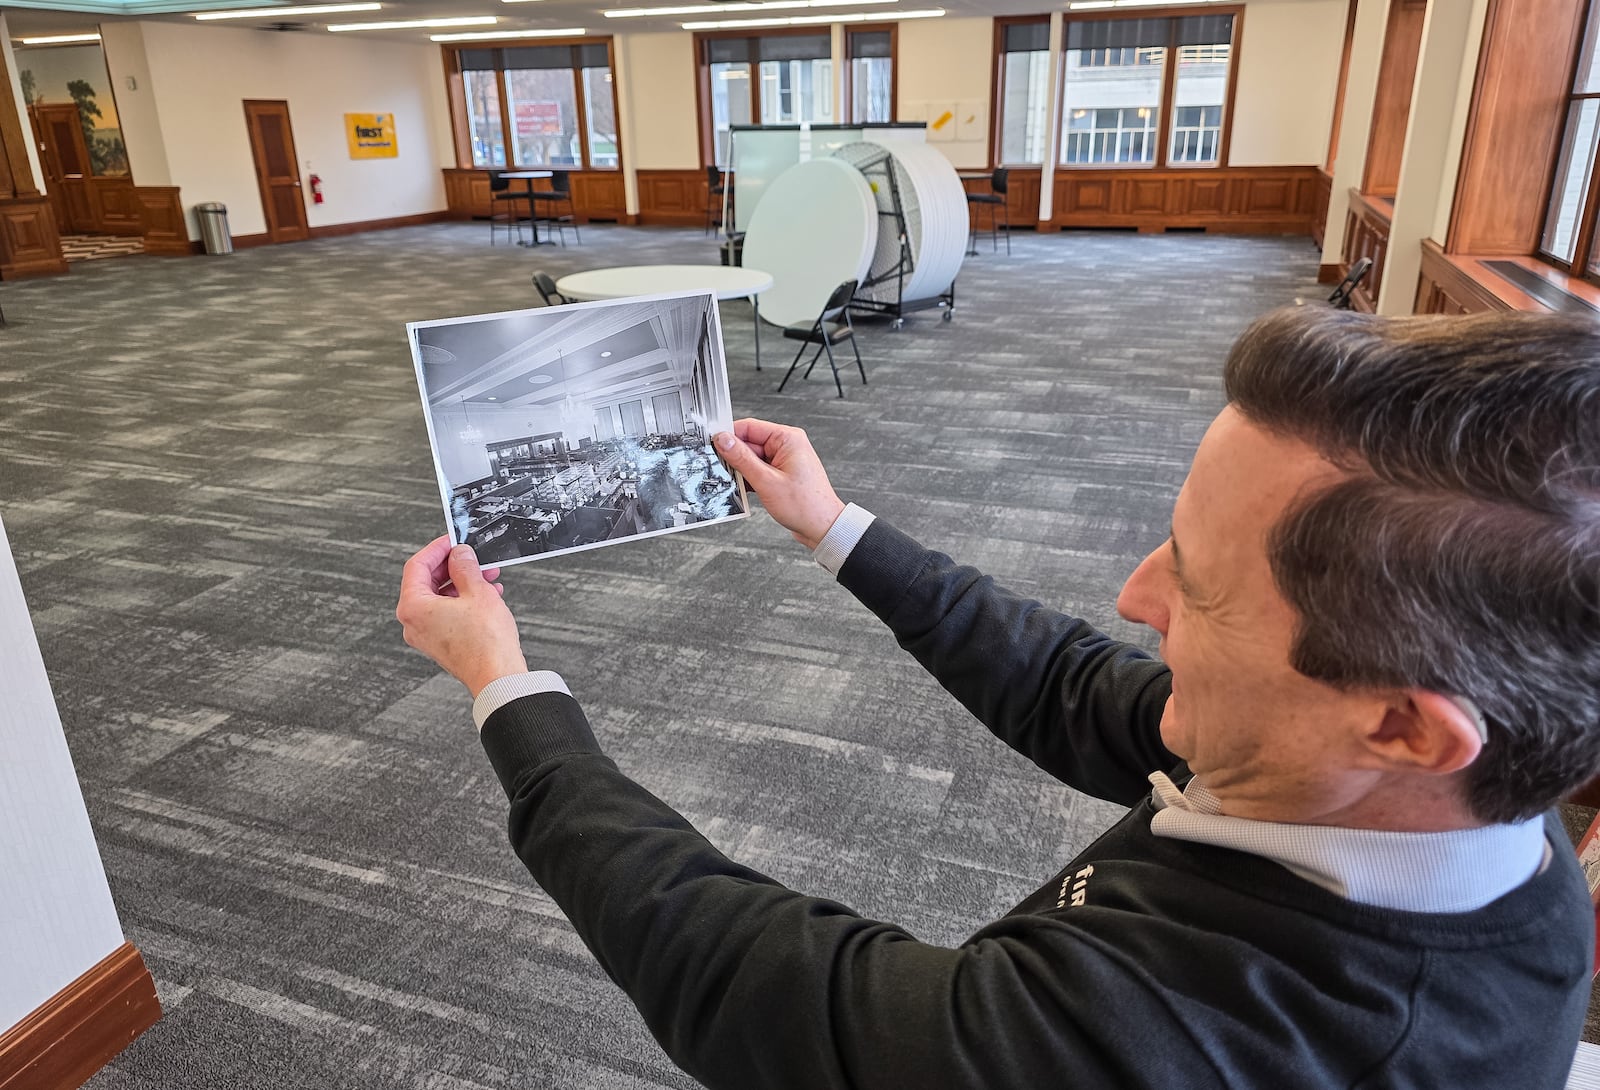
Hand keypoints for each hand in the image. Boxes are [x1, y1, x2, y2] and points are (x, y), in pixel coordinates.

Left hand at [396, 537, 527, 697]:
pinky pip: (447, 613)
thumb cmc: (486, 643)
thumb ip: (465, 566)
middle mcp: (413, 623)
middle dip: (454, 566)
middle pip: (428, 581)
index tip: (453, 540)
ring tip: (488, 576)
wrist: (498, 677)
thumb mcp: (477, 592)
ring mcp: (426, 635)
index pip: (417, 565)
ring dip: (463, 583)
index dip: (437, 549)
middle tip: (474, 557)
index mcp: (413, 607)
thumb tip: (460, 554)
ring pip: (440, 597)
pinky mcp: (441, 643)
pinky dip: (464, 600)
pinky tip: (487, 595)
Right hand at [713, 418, 845, 549]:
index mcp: (788, 438)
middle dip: (734, 458)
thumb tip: (723, 440)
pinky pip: (758, 471)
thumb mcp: (766, 481)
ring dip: (741, 471)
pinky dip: (749, 479)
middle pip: (749, 444)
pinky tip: (743, 490)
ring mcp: (784, 461)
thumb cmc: (806, 505)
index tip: (712, 444)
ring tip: (734, 484)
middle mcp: (787, 446)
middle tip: (719, 470)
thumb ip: (742, 459)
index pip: (749, 427)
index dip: (729, 435)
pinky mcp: (781, 475)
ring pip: (751, 459)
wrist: (822, 527)